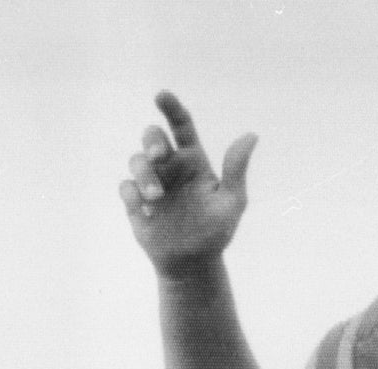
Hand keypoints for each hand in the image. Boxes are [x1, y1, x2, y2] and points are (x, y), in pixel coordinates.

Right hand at [118, 92, 257, 276]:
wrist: (193, 264)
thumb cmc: (216, 231)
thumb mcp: (232, 201)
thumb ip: (236, 169)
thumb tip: (251, 136)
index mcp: (193, 160)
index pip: (181, 126)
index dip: (171, 108)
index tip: (161, 95)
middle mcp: (170, 168)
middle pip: (152, 138)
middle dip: (152, 141)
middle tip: (159, 156)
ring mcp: (151, 185)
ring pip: (136, 161)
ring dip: (144, 174)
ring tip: (156, 197)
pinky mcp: (136, 204)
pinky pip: (126, 187)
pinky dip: (131, 192)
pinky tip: (143, 206)